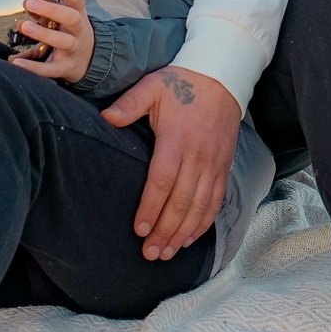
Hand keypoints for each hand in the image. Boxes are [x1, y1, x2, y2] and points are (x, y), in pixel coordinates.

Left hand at [16, 0, 93, 81]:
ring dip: (43, 34)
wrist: (88, 58)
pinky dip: (34, 68)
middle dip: (52, 8)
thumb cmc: (72, 25)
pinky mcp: (64, 68)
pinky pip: (50, 70)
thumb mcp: (72, 4)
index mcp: (77, 11)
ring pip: (62, 42)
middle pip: (71, 17)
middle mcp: (77, 29)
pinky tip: (16, 62)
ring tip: (23, 25)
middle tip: (30, 1)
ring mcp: (72, 49)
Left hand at [104, 65, 238, 260]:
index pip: (163, 181)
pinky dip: (204, 223)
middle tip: (149, 253)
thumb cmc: (181, 84)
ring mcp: (214, 164)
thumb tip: (106, 118)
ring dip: (183, 233)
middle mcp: (198, 156)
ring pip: (200, 207)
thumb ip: (129, 104)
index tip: (139, 229)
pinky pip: (215, 202)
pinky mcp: (224, 167)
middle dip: (165, 231)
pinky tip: (190, 238)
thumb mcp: (152, 87)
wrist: (222, 78)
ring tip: (167, 253)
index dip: (151, 208)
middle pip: (182, 202)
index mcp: (176, 140)